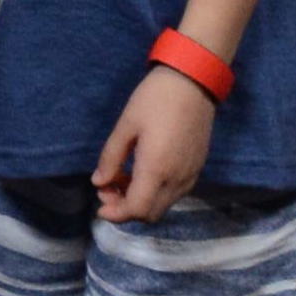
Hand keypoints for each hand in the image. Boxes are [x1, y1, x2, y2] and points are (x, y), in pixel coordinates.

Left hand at [95, 63, 213, 222]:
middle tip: (107, 189)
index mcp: (157, 169)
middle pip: (150, 214)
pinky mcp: (197, 168)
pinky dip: (155, 193)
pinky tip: (143, 173)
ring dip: (141, 201)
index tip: (100, 207)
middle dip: (126, 209)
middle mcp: (177, 179)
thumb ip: (111, 157)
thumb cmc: (155, 99)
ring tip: (122, 178)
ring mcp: (190, 175)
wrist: (194, 81)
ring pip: (163, 205)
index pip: (136, 209)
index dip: (116, 214)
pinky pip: (174, 194)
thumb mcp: (126, 125)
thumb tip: (99, 182)